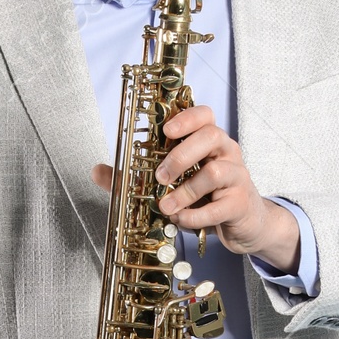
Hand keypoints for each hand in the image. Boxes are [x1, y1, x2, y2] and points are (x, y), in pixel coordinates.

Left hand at [93, 104, 298, 267]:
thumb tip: (97, 171)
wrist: (241, 223)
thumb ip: (133, 177)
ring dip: (185, 190)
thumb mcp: (171, 183)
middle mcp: (226, 153)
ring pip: (215, 172)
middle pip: (211, 136)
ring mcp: (237, 176)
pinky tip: (181, 219)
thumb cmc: (205, 197)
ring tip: (166, 205)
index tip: (166, 131)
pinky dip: (196, 215)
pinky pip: (219, 206)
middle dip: (181, 155)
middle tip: (160, 176)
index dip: (186, 118)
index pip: (205, 114)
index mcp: (209, 141)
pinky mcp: (240, 203)